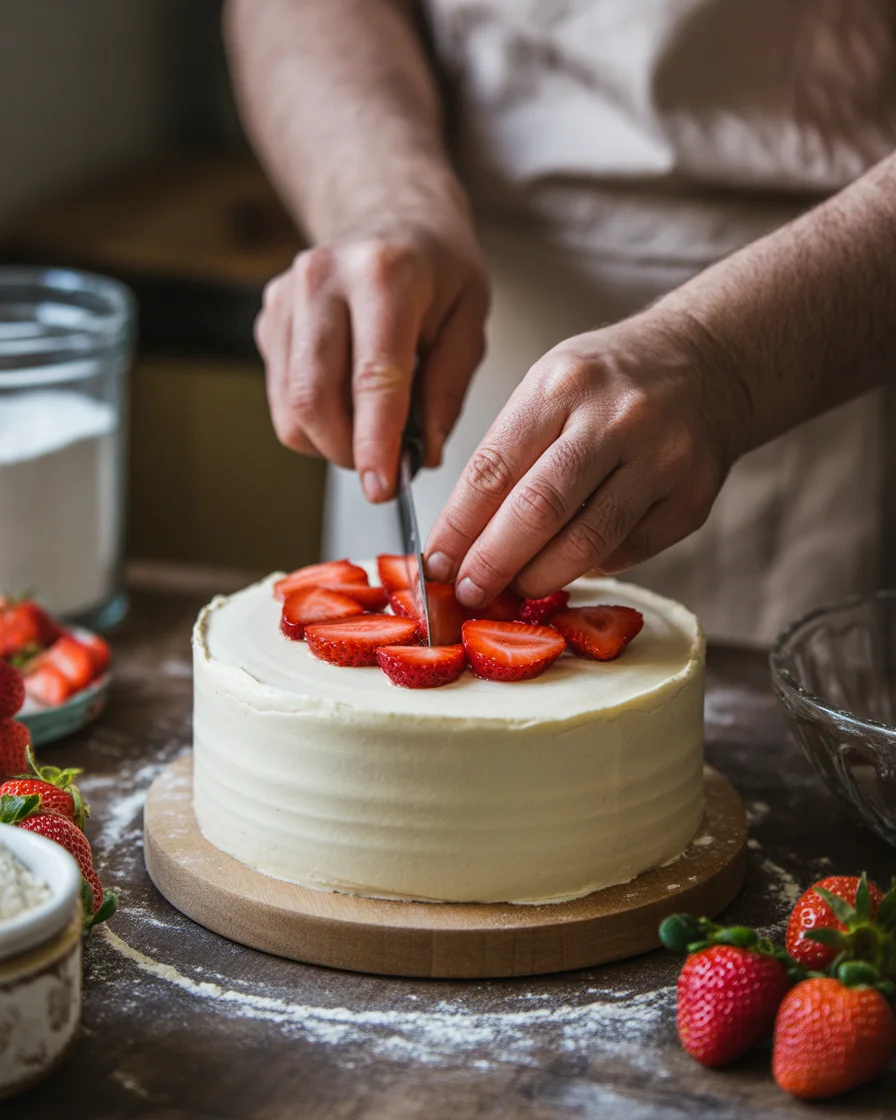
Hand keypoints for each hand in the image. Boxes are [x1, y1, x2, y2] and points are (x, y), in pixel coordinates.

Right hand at [255, 223, 489, 501]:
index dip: (375, 442)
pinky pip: (282, 397)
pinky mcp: (268, 318)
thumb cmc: (436, 267)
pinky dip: (315, 420)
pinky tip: (347, 400)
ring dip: (330, 442)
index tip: (383, 488)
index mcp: (384, 274)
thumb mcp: (470, 318)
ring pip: (291, 407)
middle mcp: (322, 279)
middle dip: (348, 452)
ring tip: (371, 431)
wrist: (386, 212)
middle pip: (314, 397)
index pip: (372, 377)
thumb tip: (422, 454)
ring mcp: (286, 297)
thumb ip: (449, 388)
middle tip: (384, 467)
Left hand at [425, 310, 750, 607]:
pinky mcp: (692, 499)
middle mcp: (615, 420)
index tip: (434, 565)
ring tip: (512, 589)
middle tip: (467, 593)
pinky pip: (627, 552)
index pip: (493, 470)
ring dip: (538, 578)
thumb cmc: (610, 381)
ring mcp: (661, 461)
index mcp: (561, 385)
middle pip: (537, 511)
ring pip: (586, 543)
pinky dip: (590, 567)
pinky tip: (569, 564)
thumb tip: (462, 538)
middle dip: (492, 563)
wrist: (707, 363)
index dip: (457, 528)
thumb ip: (509, 453)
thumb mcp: (549, 386)